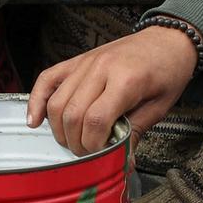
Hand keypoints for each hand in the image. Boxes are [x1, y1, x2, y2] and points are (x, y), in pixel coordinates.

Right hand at [27, 25, 196, 154]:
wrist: (167, 40)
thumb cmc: (168, 71)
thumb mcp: (160, 106)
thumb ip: (135, 133)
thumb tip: (121, 162)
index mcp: (126, 80)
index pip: (96, 119)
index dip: (93, 144)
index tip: (100, 155)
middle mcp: (100, 68)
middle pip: (72, 113)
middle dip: (76, 141)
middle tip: (88, 153)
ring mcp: (85, 62)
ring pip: (57, 101)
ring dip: (59, 129)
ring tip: (73, 141)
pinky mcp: (77, 61)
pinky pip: (48, 79)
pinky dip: (36, 100)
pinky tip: (35, 120)